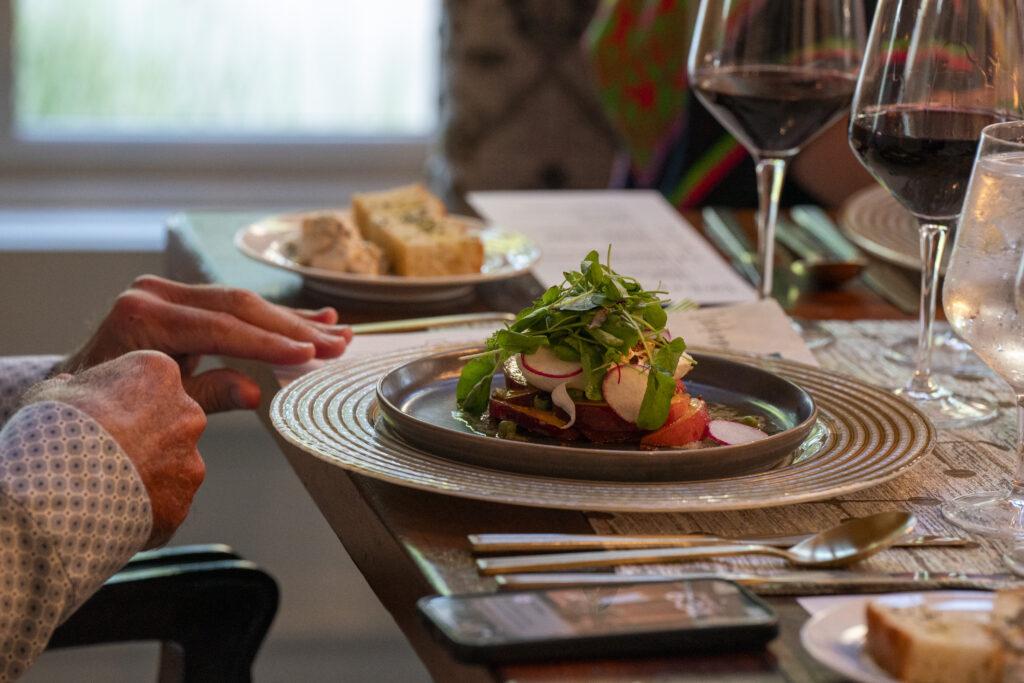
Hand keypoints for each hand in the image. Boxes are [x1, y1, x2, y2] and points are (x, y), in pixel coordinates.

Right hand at [25, 351, 206, 547]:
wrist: (55, 485)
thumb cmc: (54, 428)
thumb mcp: (55, 391)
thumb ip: (75, 385)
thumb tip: (69, 385)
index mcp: (160, 374)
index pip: (152, 382)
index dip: (124, 401)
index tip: (102, 415)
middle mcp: (187, 412)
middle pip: (171, 422)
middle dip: (147, 435)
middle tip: (110, 451)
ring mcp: (190, 457)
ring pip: (173, 463)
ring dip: (149, 470)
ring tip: (108, 483)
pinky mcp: (184, 497)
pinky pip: (168, 498)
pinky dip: (148, 503)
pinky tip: (116, 506)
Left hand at [59, 276, 353, 412]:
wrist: (71, 393)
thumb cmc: (104, 407)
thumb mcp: (154, 403)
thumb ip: (204, 393)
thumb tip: (253, 390)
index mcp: (143, 315)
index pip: (221, 326)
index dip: (269, 342)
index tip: (307, 354)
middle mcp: (156, 294)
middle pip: (239, 307)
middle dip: (293, 329)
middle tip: (335, 345)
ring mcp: (168, 293)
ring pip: (244, 304)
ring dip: (294, 322)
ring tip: (338, 334)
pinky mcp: (182, 300)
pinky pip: (235, 307)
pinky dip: (275, 318)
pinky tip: (316, 319)